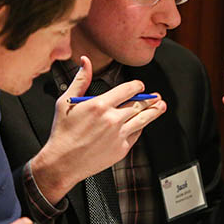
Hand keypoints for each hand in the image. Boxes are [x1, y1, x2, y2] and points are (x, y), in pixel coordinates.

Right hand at [30, 56, 166, 203]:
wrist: (62, 162)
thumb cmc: (63, 132)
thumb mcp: (65, 102)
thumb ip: (80, 80)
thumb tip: (85, 61)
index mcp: (100, 105)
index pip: (128, 90)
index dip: (137, 86)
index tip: (140, 86)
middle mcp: (112, 119)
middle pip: (139, 105)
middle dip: (150, 99)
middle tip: (156, 96)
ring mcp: (119, 134)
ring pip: (143, 119)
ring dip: (155, 111)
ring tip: (161, 106)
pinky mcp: (122, 148)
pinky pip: (136, 134)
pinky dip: (140, 127)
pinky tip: (142, 124)